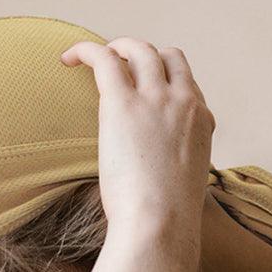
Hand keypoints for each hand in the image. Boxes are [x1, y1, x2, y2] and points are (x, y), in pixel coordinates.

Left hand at [60, 36, 215, 235]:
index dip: (167, 86)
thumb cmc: (167, 218)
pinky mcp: (123, 103)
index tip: (147, 96)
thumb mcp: (184, 185)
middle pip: (168, 58)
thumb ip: (176, 167)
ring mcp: (156, 98)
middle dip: (145, 58)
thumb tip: (157, 176)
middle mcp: (184, 102)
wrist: (161, 223)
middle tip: (121, 69)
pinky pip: (104, 58)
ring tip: (95, 59)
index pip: (189, 87)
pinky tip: (68, 58)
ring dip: (118, 49)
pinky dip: (86, 51)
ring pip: (139, 50)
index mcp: (203, 122)